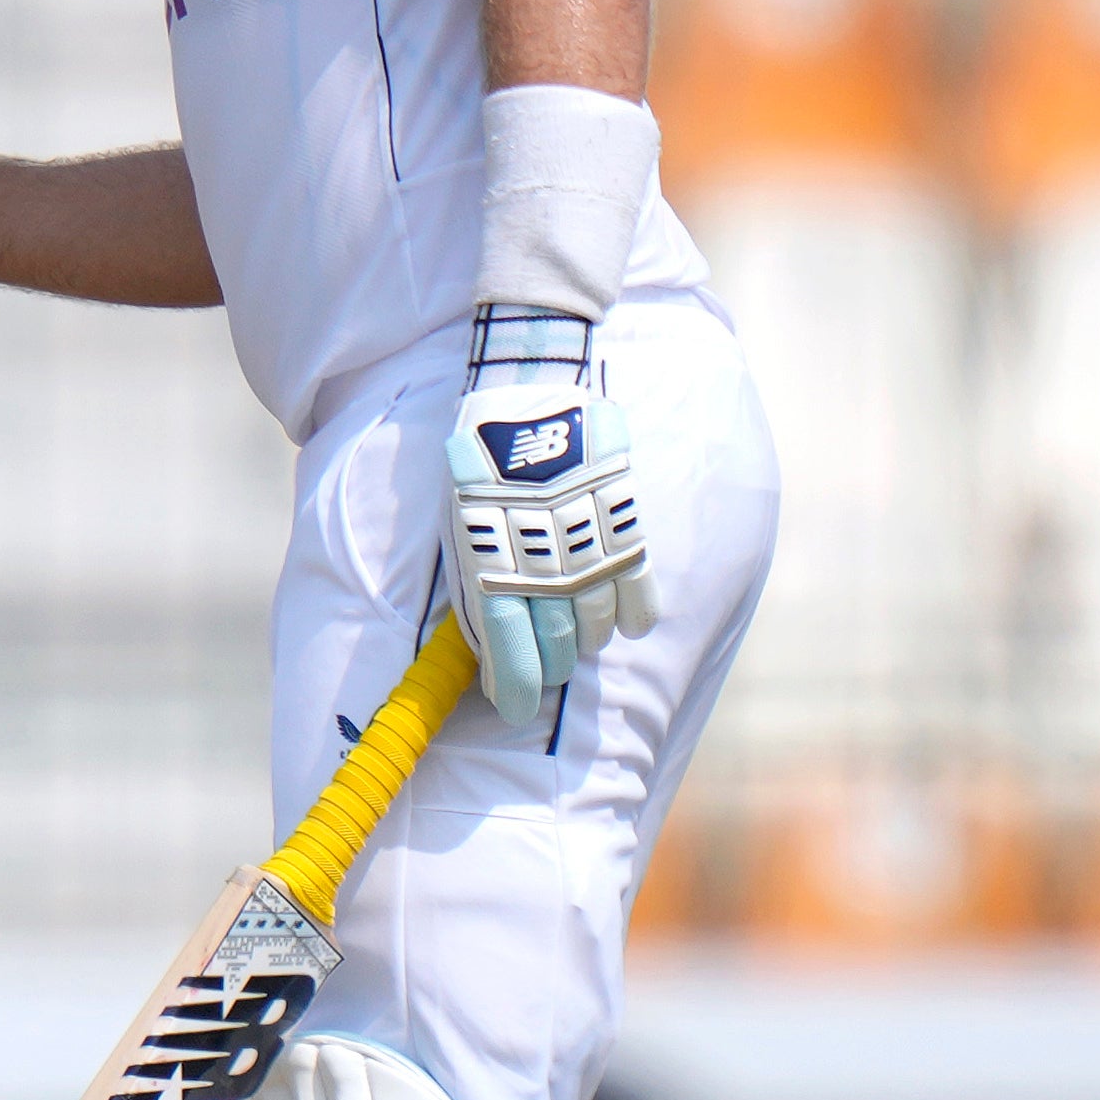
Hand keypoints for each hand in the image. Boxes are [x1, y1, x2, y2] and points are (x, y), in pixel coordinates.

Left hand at [443, 319, 655, 727]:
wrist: (529, 393)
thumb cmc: (480, 460)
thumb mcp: (461, 522)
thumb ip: (479, 582)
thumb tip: (486, 642)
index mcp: (493, 566)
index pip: (508, 649)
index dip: (515, 687)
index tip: (514, 706)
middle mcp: (544, 567)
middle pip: (558, 645)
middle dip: (551, 664)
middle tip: (548, 662)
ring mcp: (589, 550)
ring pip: (598, 625)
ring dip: (588, 637)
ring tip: (578, 629)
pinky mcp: (626, 527)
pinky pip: (639, 594)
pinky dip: (632, 615)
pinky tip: (622, 621)